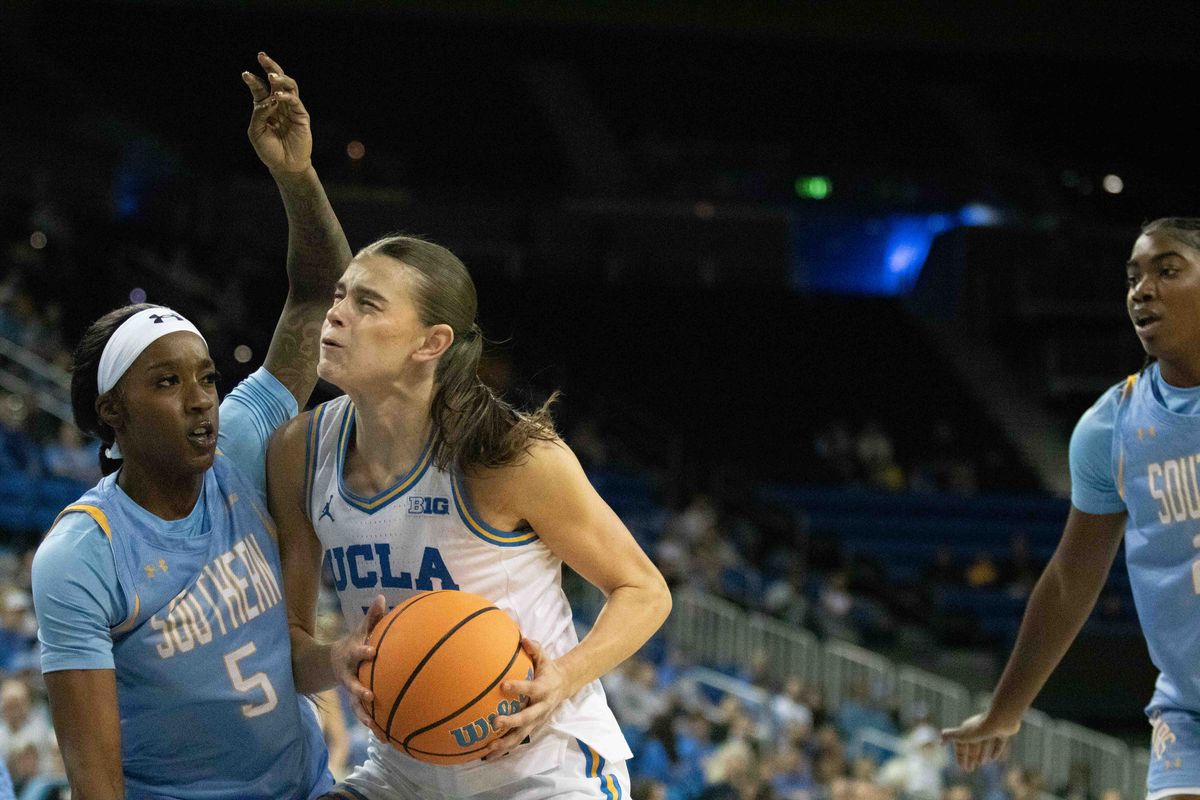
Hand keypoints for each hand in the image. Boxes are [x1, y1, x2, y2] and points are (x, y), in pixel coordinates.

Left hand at [242, 52, 311, 174]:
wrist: (285, 166)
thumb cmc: (269, 150)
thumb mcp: (256, 132)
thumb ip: (259, 113)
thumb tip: (269, 98)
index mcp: (265, 106)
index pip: (259, 88)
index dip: (252, 80)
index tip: (245, 74)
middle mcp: (279, 104)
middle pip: (276, 80)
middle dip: (270, 67)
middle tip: (262, 56)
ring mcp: (291, 109)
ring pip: (288, 86)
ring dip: (280, 78)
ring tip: (271, 75)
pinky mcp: (301, 116)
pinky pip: (295, 101)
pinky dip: (286, 96)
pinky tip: (278, 96)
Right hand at [331, 594, 387, 740]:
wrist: (331, 663)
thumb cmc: (354, 643)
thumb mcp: (360, 629)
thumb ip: (372, 616)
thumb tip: (382, 596)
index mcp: (351, 655)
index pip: (358, 651)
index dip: (363, 651)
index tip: (373, 652)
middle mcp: (348, 674)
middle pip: (351, 683)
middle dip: (359, 690)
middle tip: (370, 696)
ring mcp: (350, 688)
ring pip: (355, 704)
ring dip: (363, 715)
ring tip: (374, 726)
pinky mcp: (355, 700)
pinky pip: (362, 713)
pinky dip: (372, 724)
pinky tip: (384, 736)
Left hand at [483, 638, 569, 760]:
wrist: (564, 686)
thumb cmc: (548, 669)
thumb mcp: (544, 657)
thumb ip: (534, 648)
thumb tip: (522, 637)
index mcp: (543, 689)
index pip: (531, 689)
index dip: (519, 687)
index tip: (504, 685)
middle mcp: (541, 708)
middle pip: (527, 718)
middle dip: (511, 722)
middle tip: (495, 722)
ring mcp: (536, 721)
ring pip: (521, 736)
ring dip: (505, 744)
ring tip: (488, 749)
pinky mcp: (531, 728)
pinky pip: (516, 741)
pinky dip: (503, 750)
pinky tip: (486, 756)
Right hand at [942, 712, 1020, 770]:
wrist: (1000, 719)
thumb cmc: (980, 728)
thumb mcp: (962, 734)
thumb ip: (950, 736)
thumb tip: (939, 740)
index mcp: (967, 730)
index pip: (961, 745)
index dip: (960, 756)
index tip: (962, 767)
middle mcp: (977, 729)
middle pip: (972, 745)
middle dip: (970, 757)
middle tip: (970, 769)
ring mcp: (990, 730)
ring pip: (984, 744)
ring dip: (981, 754)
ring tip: (981, 764)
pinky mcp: (1002, 731)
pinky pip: (998, 743)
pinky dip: (995, 751)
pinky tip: (993, 758)